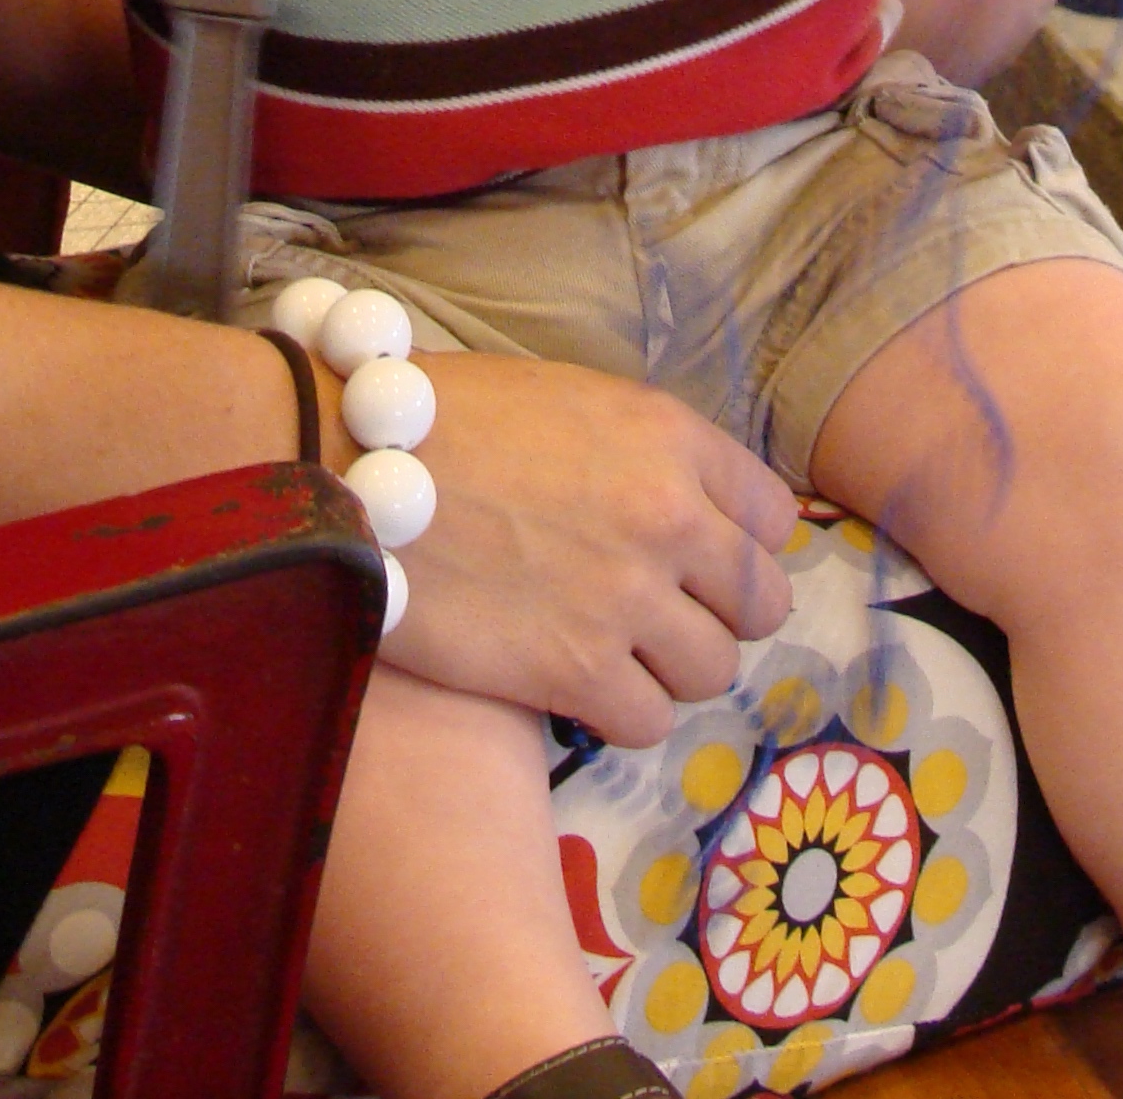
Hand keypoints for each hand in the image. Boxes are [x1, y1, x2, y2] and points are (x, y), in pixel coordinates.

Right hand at [377, 352, 795, 744]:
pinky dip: (622, 712)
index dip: (738, 544)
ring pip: (713, 671)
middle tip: (666, 615)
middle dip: (719, 614)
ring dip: (672, 668)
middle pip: (761, 604)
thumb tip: (685, 511)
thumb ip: (644, 455)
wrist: (350, 465)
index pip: (771, 517)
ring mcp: (627, 601)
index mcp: (671, 437)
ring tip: (617, 652)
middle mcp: (669, 518)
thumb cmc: (445, 417)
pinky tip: (580, 684)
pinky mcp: (575, 674)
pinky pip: (649, 722)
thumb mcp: (571, 400)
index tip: (702, 560)